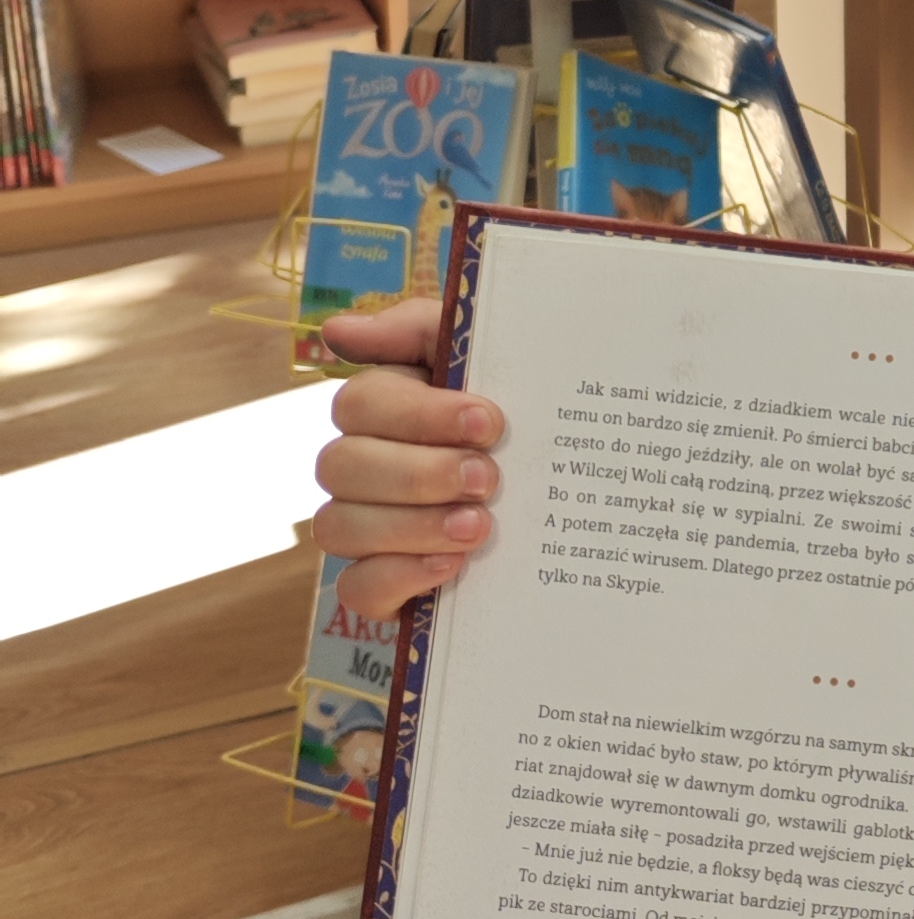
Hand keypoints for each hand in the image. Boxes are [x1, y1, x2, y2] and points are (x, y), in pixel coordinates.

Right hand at [311, 295, 505, 614]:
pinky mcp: (380, 585)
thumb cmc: (517, 413)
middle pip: (341, 466)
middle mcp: (360, 467)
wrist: (570, 498)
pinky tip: (452, 566)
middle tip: (486, 478)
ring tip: (479, 525)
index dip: (419, 415)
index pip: (360, 404)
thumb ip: (418, 330)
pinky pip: (356, 588)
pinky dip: (399, 576)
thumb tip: (337, 330)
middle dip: (417, 473)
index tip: (488, 422)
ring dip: (411, 526)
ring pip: (338, 526)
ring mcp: (363, 528)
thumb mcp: (482, 358)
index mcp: (381, 409)